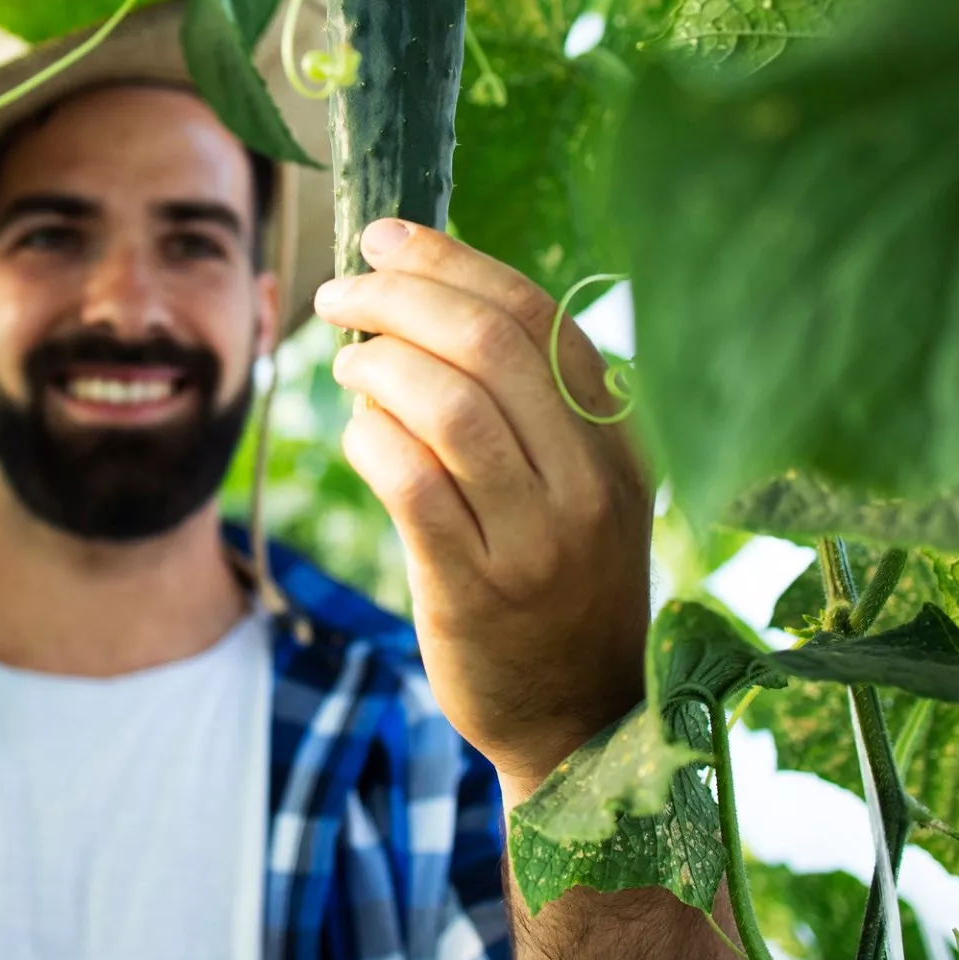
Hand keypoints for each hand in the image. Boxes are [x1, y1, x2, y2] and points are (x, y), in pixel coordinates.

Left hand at [314, 219, 654, 795]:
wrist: (578, 722)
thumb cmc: (558, 584)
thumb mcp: (577, 486)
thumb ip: (527, 404)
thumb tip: (421, 301)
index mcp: (619, 438)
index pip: (538, 315)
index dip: (453, 261)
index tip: (387, 237)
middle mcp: (589, 481)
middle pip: (486, 343)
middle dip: (397, 296)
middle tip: (339, 291)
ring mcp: (537, 539)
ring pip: (448, 403)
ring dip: (376, 362)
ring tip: (343, 361)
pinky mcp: (475, 590)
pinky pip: (410, 483)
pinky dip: (369, 438)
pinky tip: (355, 430)